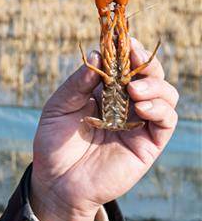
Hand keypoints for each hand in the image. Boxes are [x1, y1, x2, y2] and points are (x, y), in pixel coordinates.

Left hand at [31, 40, 178, 220]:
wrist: (56, 183)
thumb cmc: (54, 145)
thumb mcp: (58, 108)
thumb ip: (77, 84)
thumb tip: (98, 54)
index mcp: (105, 92)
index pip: (124, 65)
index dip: (127, 49)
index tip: (122, 37)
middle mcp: (126, 104)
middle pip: (150, 75)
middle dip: (145, 61)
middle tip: (134, 54)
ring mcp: (139, 123)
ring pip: (165, 94)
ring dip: (154, 85)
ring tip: (133, 88)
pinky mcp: (148, 144)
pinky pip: (166, 121)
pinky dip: (159, 108)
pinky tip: (140, 105)